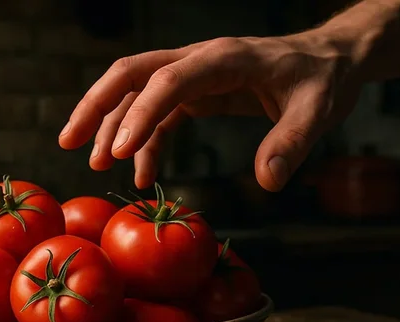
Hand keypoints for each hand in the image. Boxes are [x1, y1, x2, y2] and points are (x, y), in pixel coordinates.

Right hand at [57, 34, 362, 190]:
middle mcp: (200, 60)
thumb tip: (266, 183)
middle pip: (131, 73)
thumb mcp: (317, 111)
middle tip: (69, 142)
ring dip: (110, 125)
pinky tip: (141, 173)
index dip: (138, 114)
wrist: (330, 60)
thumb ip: (291, 143)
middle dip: (96, 106)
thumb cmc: (324, 81)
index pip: (167, 81)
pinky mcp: (198, 91)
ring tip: (94, 165)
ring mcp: (194, 75)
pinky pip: (159, 114)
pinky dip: (144, 142)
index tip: (116, 153)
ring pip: (135, 91)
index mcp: (224, 59)